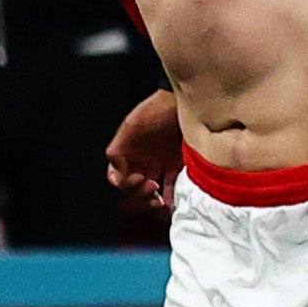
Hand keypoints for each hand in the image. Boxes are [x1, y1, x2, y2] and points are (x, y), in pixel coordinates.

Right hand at [101, 87, 181, 201]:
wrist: (190, 102)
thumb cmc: (159, 109)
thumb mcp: (132, 126)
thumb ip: (118, 151)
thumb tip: (117, 173)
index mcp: (128, 152)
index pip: (119, 177)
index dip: (125, 183)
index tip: (138, 179)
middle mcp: (144, 159)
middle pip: (136, 187)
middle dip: (141, 194)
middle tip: (152, 189)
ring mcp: (162, 162)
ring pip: (154, 190)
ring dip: (155, 200)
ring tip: (161, 204)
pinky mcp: (181, 164)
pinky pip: (173, 185)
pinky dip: (171, 197)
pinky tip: (172, 204)